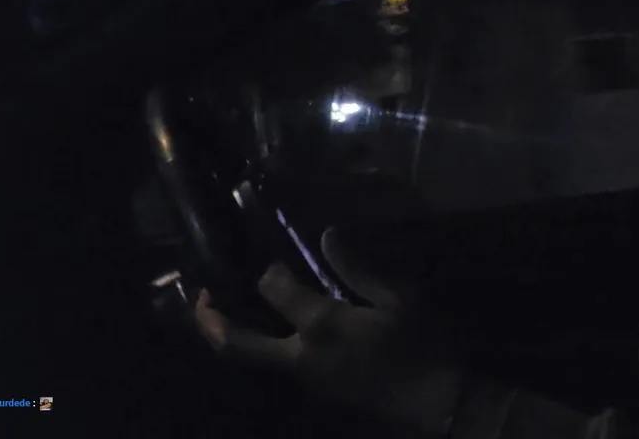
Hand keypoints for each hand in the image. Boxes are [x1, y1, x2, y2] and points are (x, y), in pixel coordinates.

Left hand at [193, 227, 462, 432]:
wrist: (438, 402)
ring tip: (227, 311)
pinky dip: (264, 347)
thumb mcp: (398, 298)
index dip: (268, 271)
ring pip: (254, 360)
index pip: (274, 290)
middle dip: (210, 322)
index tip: (273, 259)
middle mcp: (300, 356)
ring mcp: (306, 379)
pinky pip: (278, 366)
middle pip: (237, 345)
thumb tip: (328, 236)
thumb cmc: (422, 344)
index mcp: (320, 326)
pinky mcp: (318, 391)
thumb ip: (359, 268)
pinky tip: (277, 332)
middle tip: (201, 297)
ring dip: (234, 336)